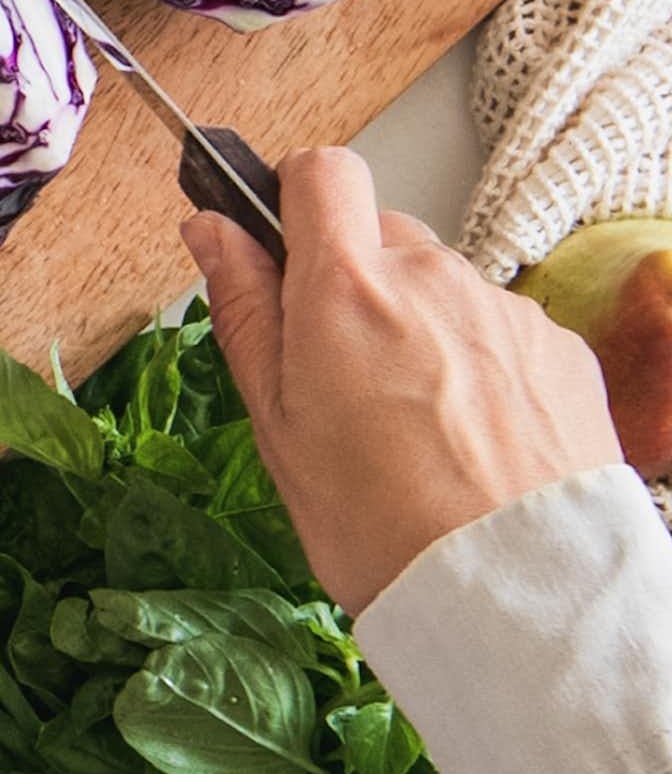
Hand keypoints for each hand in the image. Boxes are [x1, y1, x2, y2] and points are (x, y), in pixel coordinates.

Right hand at [186, 147, 621, 614]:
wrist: (517, 602)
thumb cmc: (382, 526)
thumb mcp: (277, 423)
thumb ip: (244, 309)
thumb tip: (211, 229)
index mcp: (347, 289)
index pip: (320, 171)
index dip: (295, 195)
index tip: (284, 244)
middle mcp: (431, 278)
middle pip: (381, 234)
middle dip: (356, 281)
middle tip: (345, 372)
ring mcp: (503, 311)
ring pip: (442, 286)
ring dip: (421, 325)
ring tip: (418, 424)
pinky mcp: (561, 349)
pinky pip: (499, 329)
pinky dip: (480, 364)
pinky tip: (474, 438)